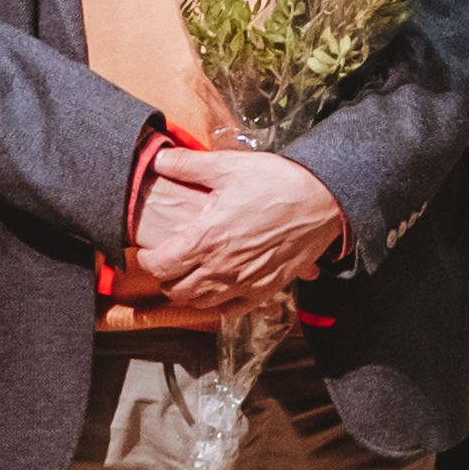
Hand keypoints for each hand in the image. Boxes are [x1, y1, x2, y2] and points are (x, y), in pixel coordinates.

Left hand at [131, 146, 346, 310]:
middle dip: (165, 279)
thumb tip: (156, 159)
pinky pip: (232, 310)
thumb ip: (187, 165)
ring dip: (188, 293)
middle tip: (167, 264)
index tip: (147, 251)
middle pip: (176, 290)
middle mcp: (222, 267)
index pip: (159, 265)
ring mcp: (244, 282)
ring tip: (189, 277)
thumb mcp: (229, 166)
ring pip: (201, 303)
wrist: (323, 200)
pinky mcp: (266, 288)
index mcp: (206, 238)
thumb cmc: (276, 181)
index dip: (146, 261)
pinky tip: (218, 292)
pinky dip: (219, 305)